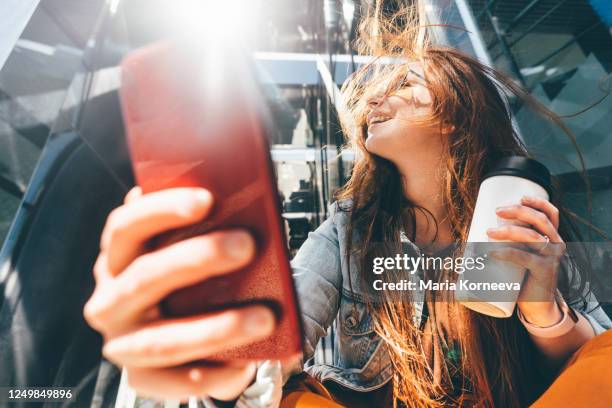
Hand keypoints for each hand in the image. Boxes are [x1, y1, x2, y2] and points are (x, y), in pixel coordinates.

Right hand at [83, 187, 275, 400]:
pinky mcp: (141, 378)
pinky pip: (177, 381)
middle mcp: (111, 299)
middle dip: (198, 258)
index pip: (125, 226)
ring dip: (217, 327)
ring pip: (163, 338)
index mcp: (117, 256)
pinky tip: (247, 364)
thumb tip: (246, 208)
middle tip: (247, 244)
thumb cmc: (187, 277)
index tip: (206, 198)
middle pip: (145, 276)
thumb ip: (202, 228)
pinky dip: (216, 374)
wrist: (178, 330)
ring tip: (265, 318)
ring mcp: (122, 342)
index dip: (161, 209)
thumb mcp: (186, 247)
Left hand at [486, 196, 566, 326]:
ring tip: (488, 232)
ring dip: (507, 231)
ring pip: (531, 236)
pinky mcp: (544, 272)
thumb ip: (509, 243)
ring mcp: (551, 258)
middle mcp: (556, 244)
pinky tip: (492, 252)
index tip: (521, 197)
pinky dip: (506, 253)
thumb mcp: (521, 255)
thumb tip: (475, 232)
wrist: (538, 305)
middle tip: (497, 211)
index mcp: (552, 237)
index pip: (552, 214)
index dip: (539, 202)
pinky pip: (525, 258)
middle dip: (518, 211)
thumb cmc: (524, 276)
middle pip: (540, 220)